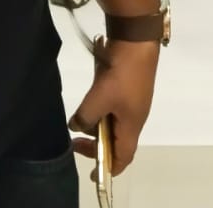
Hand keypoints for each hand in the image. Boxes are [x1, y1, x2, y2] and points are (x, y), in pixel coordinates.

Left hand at [70, 38, 158, 176]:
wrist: (136, 39)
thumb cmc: (122, 74)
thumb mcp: (99, 98)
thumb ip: (85, 117)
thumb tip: (76, 126)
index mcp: (132, 124)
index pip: (124, 156)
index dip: (109, 168)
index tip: (93, 173)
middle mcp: (135, 116)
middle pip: (117, 140)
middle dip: (97, 145)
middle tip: (76, 141)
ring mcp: (132, 99)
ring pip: (114, 121)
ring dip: (97, 124)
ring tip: (80, 119)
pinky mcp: (128, 84)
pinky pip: (113, 105)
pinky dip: (101, 108)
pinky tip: (90, 98)